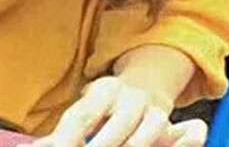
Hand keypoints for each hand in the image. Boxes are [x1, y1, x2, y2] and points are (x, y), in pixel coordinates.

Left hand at [34, 77, 206, 146]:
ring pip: (138, 138)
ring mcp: (148, 109)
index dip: (69, 137)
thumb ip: (63, 133)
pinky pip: (156, 139)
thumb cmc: (106, 108)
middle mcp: (125, 96)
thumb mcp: (86, 111)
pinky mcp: (164, 121)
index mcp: (101, 92)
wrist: (147, 88)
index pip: (82, 116)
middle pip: (113, 127)